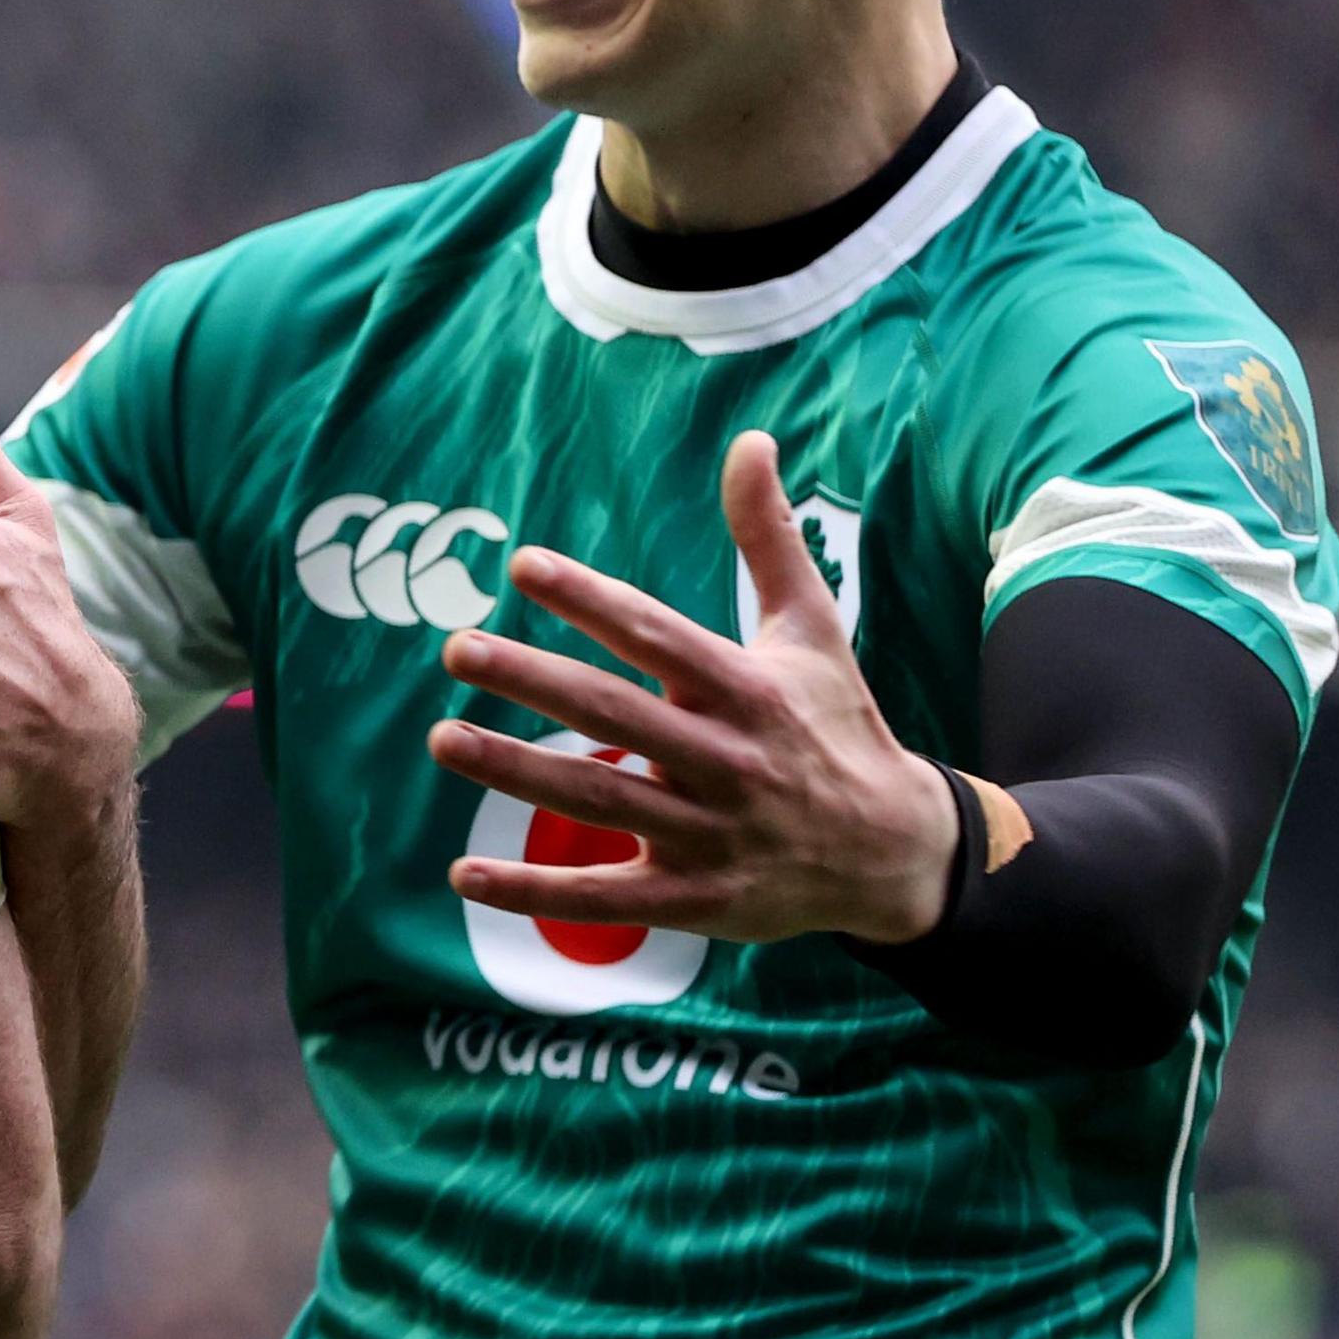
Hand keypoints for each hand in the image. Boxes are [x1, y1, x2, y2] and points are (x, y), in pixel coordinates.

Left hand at [427, 431, 958, 946]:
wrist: (896, 851)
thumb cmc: (836, 722)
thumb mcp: (812, 627)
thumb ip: (767, 538)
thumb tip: (751, 439)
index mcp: (747, 688)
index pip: (656, 634)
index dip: (590, 598)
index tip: (523, 564)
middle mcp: (726, 759)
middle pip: (613, 715)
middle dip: (532, 680)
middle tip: (457, 648)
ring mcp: (709, 835)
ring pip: (597, 802)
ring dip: (515, 772)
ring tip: (442, 738)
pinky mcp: (696, 899)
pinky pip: (603, 899)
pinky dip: (534, 891)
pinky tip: (464, 873)